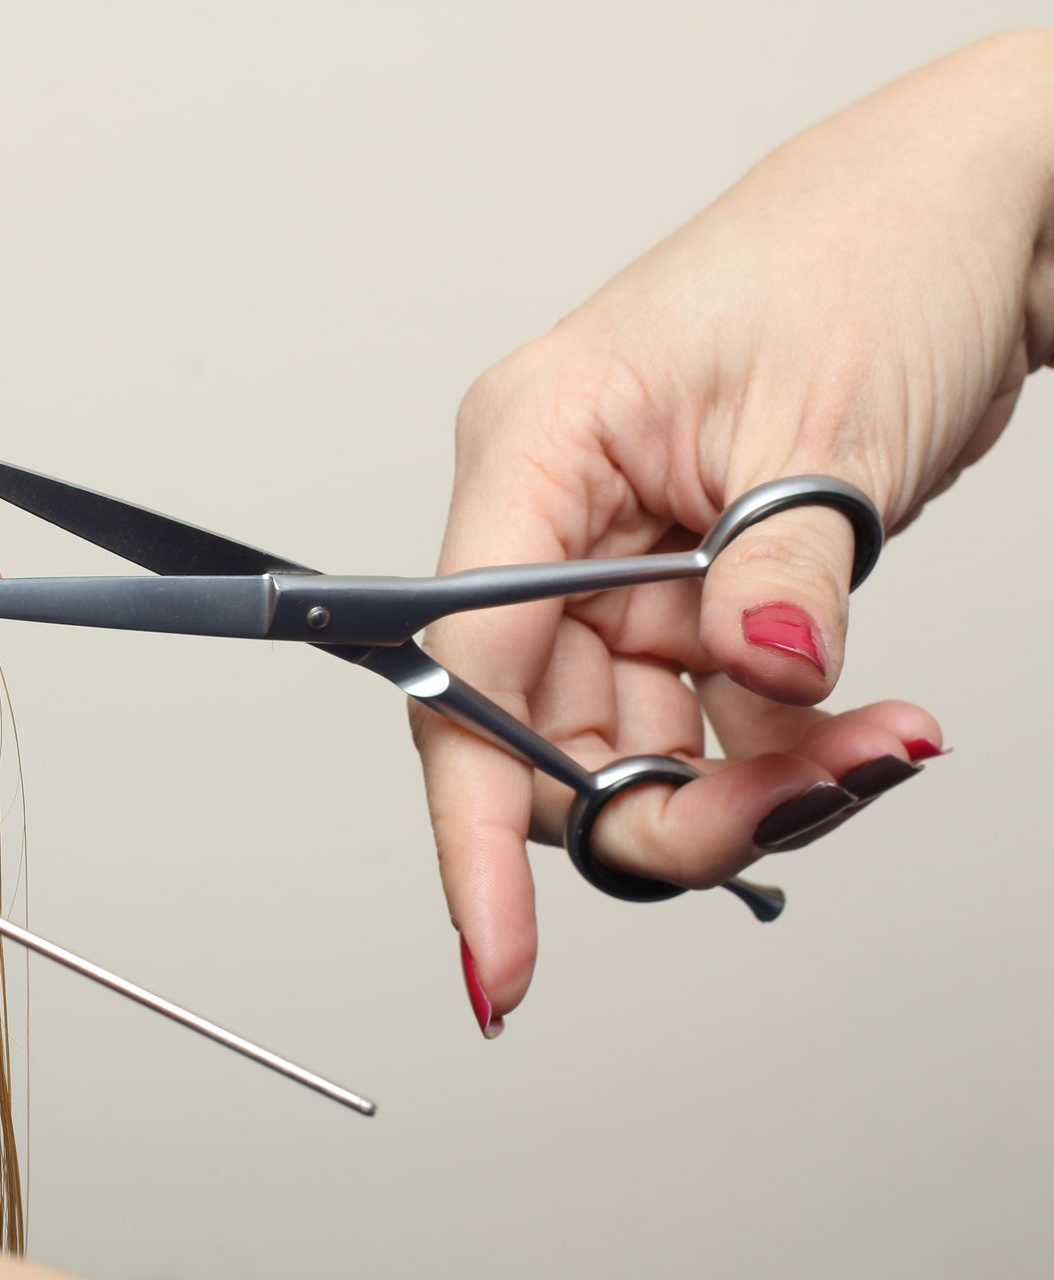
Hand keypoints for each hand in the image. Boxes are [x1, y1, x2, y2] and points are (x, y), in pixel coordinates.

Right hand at [415, 32, 1053, 1034]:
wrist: (970, 210)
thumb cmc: (871, 248)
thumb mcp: (831, 422)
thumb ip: (782, 573)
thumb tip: (763, 685)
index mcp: (534, 448)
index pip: (466, 666)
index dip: (472, 826)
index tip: (496, 958)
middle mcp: (549, 515)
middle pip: (548, 736)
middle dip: (675, 805)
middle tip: (813, 800)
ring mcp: (614, 557)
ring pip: (634, 744)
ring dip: (758, 779)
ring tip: (886, 740)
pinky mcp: (683, 585)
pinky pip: (705, 717)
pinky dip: (788, 746)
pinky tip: (873, 724)